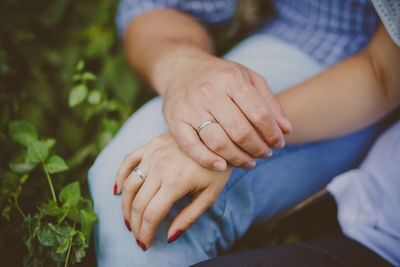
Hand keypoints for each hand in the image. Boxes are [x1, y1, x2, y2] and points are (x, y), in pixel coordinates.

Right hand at [115, 132, 231, 249]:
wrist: (218, 135)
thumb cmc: (217, 168)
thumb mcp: (210, 195)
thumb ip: (189, 217)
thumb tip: (169, 237)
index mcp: (176, 182)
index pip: (152, 215)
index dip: (145, 233)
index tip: (145, 244)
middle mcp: (160, 167)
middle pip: (138, 203)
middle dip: (135, 225)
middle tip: (138, 237)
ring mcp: (153, 154)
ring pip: (130, 185)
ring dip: (125, 207)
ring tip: (129, 221)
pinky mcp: (150, 145)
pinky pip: (128, 161)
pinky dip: (120, 176)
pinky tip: (118, 191)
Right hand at [161, 50, 290, 170]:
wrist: (181, 69)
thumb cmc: (220, 76)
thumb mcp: (248, 78)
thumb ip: (269, 102)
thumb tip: (286, 130)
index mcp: (231, 79)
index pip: (259, 113)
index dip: (272, 134)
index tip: (279, 144)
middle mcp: (209, 92)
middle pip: (240, 131)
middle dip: (258, 148)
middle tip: (265, 154)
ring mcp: (190, 107)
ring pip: (218, 142)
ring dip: (238, 158)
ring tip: (249, 162)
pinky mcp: (174, 120)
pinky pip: (191, 147)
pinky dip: (207, 160)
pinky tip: (222, 166)